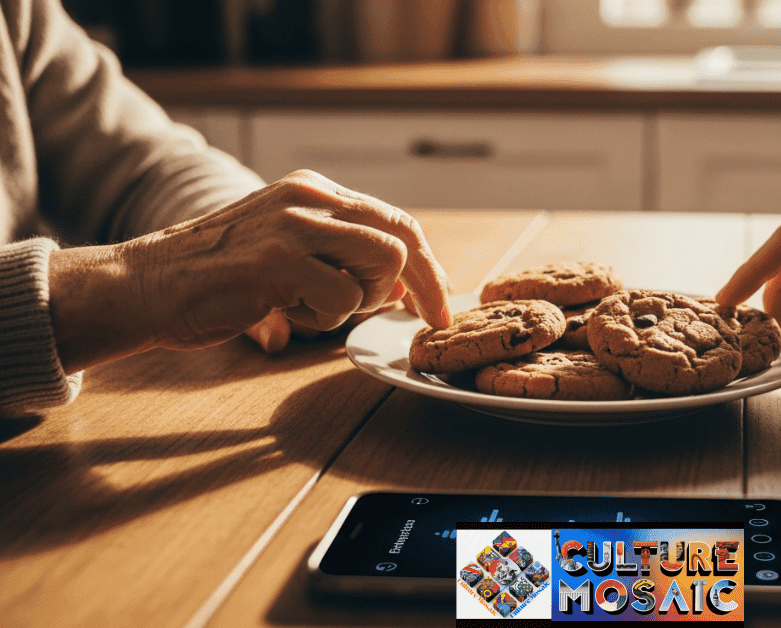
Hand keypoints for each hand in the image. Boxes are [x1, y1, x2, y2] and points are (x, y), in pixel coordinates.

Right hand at [50, 170, 451, 371]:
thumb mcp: (286, 250)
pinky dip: (327, 319)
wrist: (146, 284)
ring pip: (381, 263)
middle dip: (422, 284)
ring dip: (362, 300)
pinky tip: (287, 312)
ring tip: (318, 308)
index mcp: (313, 192)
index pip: (394, 220)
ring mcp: (294, 226)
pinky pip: (343, 298)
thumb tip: (403, 285)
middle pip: (401, 237)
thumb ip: (340, 257)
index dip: (427, 264)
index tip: (440, 299)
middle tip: (424, 318)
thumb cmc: (217, 278)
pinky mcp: (278, 261)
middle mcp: (309, 198)